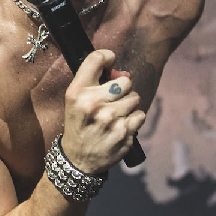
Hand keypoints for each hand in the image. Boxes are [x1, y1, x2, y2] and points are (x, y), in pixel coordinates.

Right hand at [60, 49, 145, 173]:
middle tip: (113, 99)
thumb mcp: (75, 100)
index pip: (97, 59)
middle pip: (125, 81)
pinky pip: (140, 115)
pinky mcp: (124, 133)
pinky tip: (122, 125)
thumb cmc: (79, 124)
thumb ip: (94, 81)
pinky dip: (134, 119)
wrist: (78, 159)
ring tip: (116, 114)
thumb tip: (124, 73)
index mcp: (77, 92)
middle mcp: (93, 104)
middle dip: (122, 88)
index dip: (108, 57)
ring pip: (135, 98)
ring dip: (129, 105)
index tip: (110, 65)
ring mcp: (110, 119)